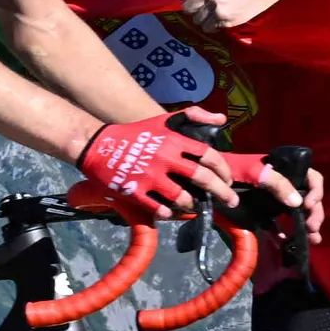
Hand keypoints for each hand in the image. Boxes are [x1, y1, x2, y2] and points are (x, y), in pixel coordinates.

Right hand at [75, 117, 242, 217]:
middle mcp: (166, 159)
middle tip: (231, 202)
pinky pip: (158, 208)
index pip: (209, 156)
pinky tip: (173, 213)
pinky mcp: (136, 191)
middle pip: (202, 179)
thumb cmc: (135, 133)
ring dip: (194, 205)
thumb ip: (193, 116)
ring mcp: (150, 177)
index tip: (229, 180)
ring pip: (182, 198)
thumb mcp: (163, 120)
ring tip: (199, 208)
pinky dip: (169, 213)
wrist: (99, 145)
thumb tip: (221, 120)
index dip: (224, 170)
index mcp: (174, 141)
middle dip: (222, 193)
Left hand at [171, 0, 280, 33]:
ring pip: (196, 19)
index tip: (194, 0)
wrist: (256, 3)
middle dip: (195, 11)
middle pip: (187, 8)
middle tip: (206, 9)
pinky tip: (221, 21)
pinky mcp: (223, 17)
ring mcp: (217, 4)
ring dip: (204, 20)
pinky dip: (212, 27)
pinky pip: (206, 27)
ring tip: (215, 15)